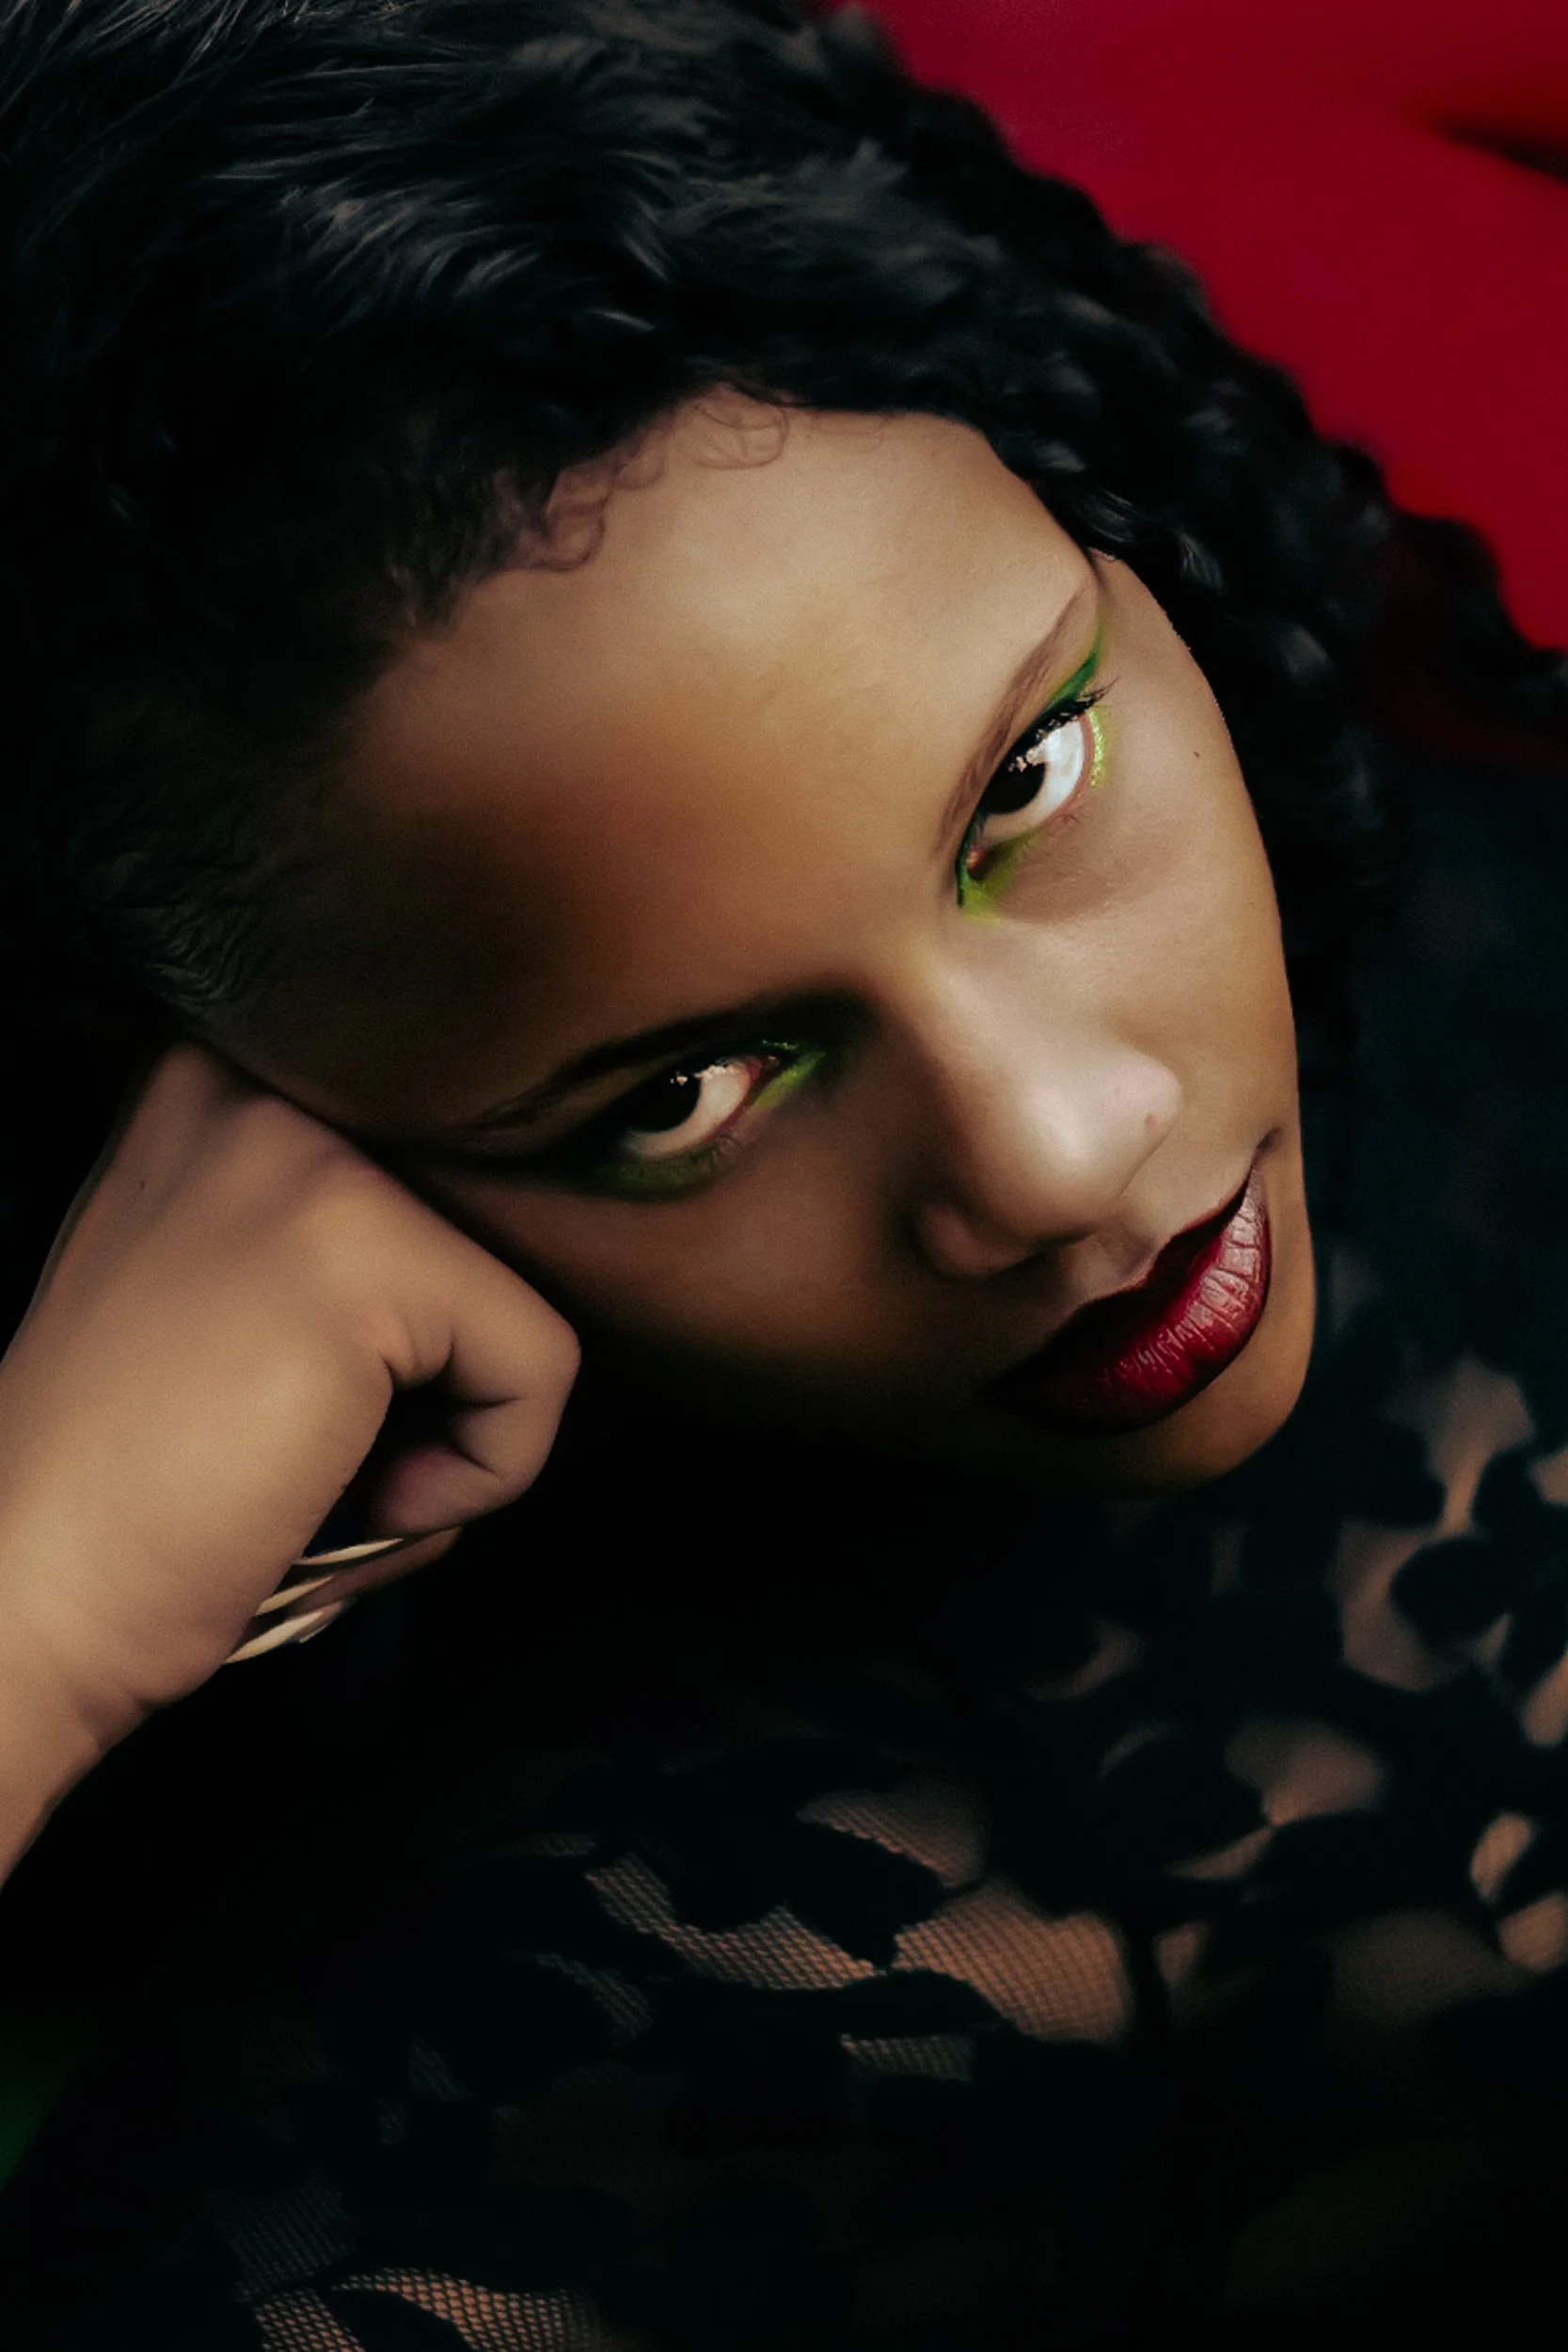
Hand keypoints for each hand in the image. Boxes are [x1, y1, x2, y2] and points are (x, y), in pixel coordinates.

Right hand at [0, 1039, 577, 1752]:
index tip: (310, 1384)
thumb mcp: (222, 1285)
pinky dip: (483, 1474)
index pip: (444, 1162)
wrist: (22, 1602)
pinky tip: (351, 1499)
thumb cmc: (139, 1484)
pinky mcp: (363, 1257)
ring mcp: (306, 1158)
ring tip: (317, 1469)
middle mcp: (259, 1084)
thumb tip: (526, 1233)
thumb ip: (340, 1228)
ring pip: (524, 1298)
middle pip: (493, 1227)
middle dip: (442, 1366)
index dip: (424, 1309)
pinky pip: (542, 1368)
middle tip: (309, 1444)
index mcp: (217, 1077)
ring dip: (456, 1426)